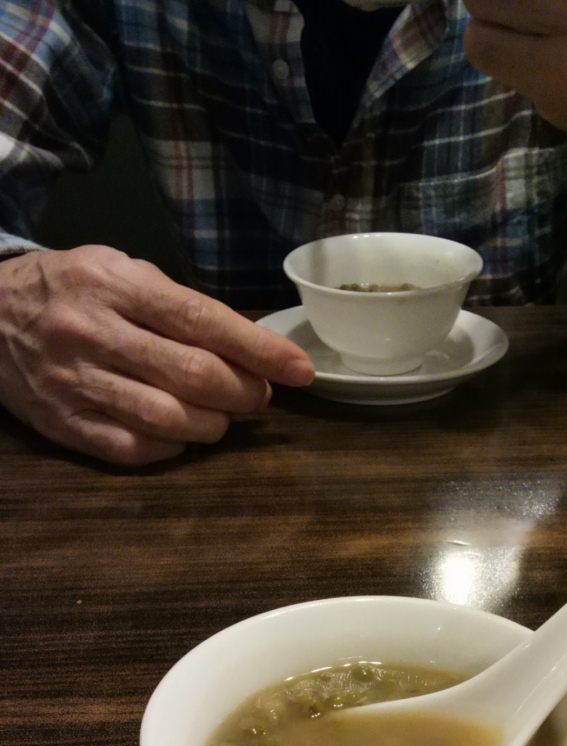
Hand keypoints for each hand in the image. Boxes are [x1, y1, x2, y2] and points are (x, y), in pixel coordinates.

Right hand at [0, 246, 313, 464]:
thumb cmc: (67, 290)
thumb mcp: (116, 270)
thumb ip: (176, 303)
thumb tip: (246, 346)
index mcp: (112, 284)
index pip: (203, 320)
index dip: (259, 349)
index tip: (299, 369)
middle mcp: (92, 333)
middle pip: (193, 375)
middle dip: (244, 392)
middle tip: (259, 396)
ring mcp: (75, 383)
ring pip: (169, 418)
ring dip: (214, 425)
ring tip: (223, 416)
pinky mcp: (63, 425)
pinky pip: (135, 449)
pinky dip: (174, 446)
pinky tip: (182, 433)